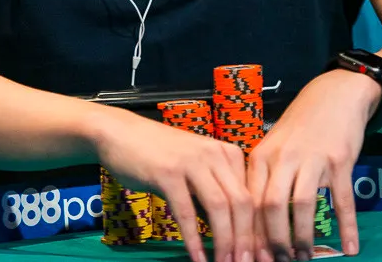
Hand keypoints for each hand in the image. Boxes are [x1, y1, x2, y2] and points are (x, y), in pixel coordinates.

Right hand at [92, 107, 251, 261]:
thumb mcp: (196, 170)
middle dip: (247, 241)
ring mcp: (192, 162)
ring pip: (220, 207)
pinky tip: (198, 258)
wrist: (121, 133)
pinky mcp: (168, 172)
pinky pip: (186, 212)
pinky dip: (194, 240)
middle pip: (243, 203)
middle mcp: (215, 154)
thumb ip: (214, 194)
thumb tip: (232, 235)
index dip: (259, 231)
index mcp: (228, 154)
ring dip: (225, 243)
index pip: (253, 197)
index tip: (260, 256)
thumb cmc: (160, 155)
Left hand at [248, 70, 375, 261]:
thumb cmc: (300, 127)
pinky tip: (350, 248)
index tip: (252, 256)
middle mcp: (284, 157)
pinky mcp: (340, 161)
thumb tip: (254, 223)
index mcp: (262, 156)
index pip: (251, 201)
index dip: (251, 233)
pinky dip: (346, 226)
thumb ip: (264, 180)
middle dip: (274, 241)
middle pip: (272, 206)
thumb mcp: (273, 147)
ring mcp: (313, 158)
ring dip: (303, 237)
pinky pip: (343, 200)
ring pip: (303, 205)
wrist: (334, 95)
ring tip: (304, 258)